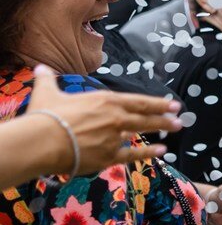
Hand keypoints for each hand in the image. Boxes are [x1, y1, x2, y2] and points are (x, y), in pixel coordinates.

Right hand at [27, 66, 178, 170]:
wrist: (42, 141)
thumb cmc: (45, 115)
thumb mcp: (47, 92)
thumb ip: (47, 80)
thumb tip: (40, 69)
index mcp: (105, 100)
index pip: (138, 101)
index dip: (157, 103)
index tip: (172, 104)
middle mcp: (115, 117)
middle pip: (145, 116)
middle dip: (164, 117)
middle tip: (180, 118)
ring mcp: (114, 136)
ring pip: (142, 132)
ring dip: (160, 130)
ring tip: (176, 129)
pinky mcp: (109, 156)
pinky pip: (133, 154)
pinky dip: (148, 153)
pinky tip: (161, 151)